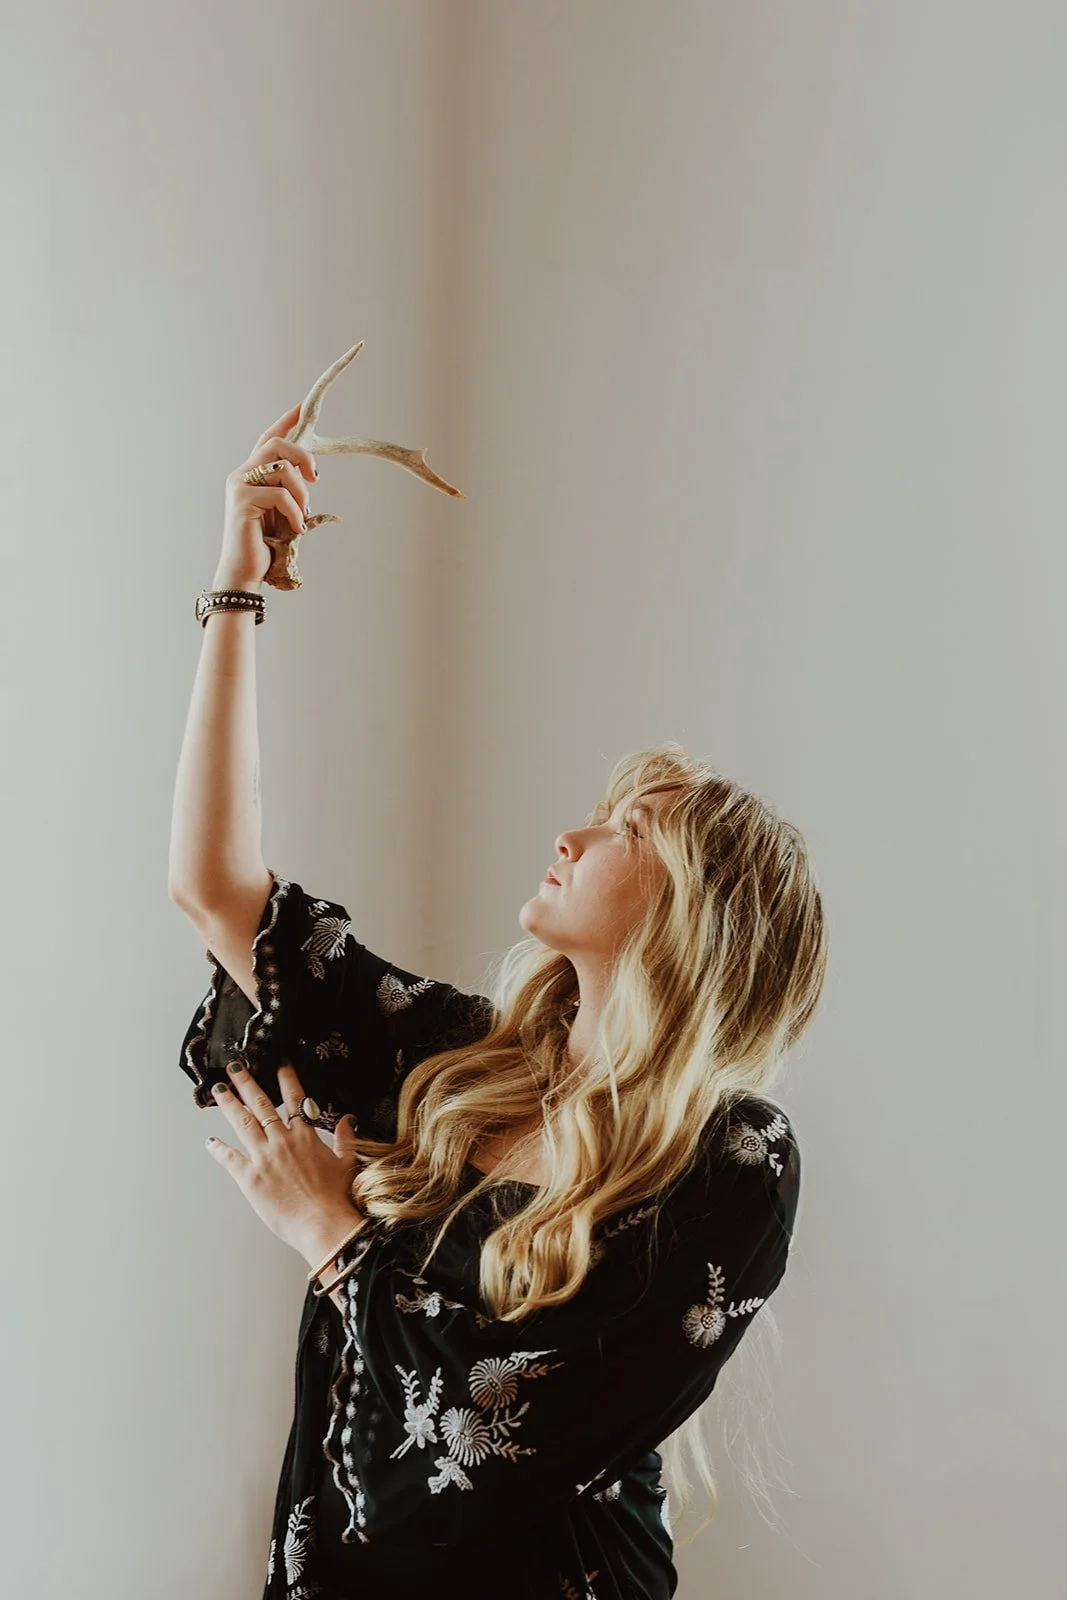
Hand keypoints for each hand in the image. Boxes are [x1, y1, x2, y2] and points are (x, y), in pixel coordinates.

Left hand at [205, 1058, 362, 1258]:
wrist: (323, 1224)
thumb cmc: (337, 1198)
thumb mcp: (346, 1162)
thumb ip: (344, 1138)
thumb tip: (349, 1119)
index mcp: (305, 1136)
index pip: (293, 1098)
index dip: (285, 1078)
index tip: (279, 1063)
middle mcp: (282, 1141)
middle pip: (260, 1104)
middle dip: (246, 1083)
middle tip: (235, 1067)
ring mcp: (264, 1158)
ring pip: (243, 1123)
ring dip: (229, 1104)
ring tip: (219, 1091)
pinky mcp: (250, 1178)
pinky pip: (230, 1159)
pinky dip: (219, 1149)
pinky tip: (211, 1142)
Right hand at [219, 402, 318, 584]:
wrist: (247, 571)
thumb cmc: (266, 545)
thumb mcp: (284, 512)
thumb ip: (290, 490)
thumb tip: (310, 475)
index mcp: (251, 475)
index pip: (268, 440)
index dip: (285, 422)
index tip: (303, 407)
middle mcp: (241, 475)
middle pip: (275, 444)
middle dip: (302, 456)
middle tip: (316, 478)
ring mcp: (239, 486)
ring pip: (281, 468)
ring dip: (301, 493)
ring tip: (302, 515)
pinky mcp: (242, 501)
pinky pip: (280, 495)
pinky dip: (296, 512)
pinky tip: (297, 529)